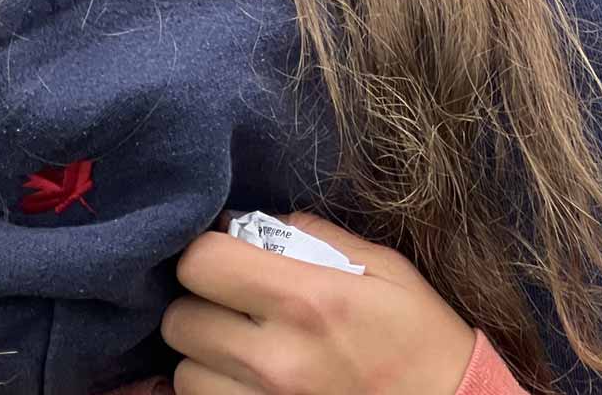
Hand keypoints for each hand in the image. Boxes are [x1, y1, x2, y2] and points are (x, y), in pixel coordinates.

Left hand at [162, 215, 477, 394]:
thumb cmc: (421, 338)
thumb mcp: (384, 268)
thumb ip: (314, 237)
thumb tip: (252, 222)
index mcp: (309, 301)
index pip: (203, 263)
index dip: (208, 252)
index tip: (227, 254)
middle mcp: (278, 358)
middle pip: (181, 318)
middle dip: (202, 302)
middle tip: (234, 301)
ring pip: (185, 370)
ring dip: (206, 353)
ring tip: (243, 346)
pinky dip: (218, 386)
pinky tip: (249, 376)